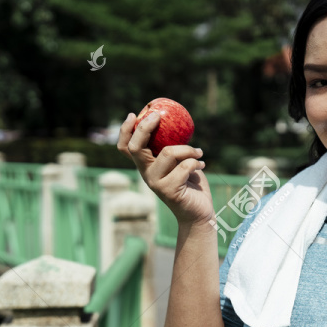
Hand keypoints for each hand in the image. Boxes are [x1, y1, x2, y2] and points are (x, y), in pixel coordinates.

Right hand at [117, 111, 215, 226]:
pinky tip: (201, 165)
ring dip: (188, 149)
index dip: (125, 131)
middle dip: (145, 128)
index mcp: (146, 165)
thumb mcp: (179, 161)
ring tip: (199, 153)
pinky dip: (196, 162)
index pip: (126, 148)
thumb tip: (174, 121)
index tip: (134, 114)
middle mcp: (146, 174)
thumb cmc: (190, 183)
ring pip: (168, 153)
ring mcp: (155, 183)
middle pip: (136, 147)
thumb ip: (172, 146)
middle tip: (159, 117)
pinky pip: (184, 166)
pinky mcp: (168, 191)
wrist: (199, 212)